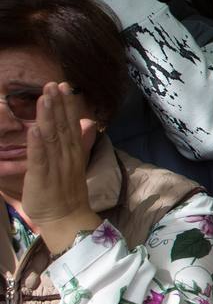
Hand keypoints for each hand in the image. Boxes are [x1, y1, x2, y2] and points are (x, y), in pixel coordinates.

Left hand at [21, 82, 100, 252]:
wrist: (67, 219)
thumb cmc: (66, 191)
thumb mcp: (74, 163)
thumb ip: (77, 142)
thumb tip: (86, 123)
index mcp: (73, 151)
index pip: (71, 123)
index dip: (67, 104)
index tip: (63, 86)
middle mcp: (66, 155)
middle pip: (62, 126)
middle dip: (57, 104)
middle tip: (53, 84)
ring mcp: (55, 166)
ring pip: (52, 138)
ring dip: (48, 117)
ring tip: (45, 98)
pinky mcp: (41, 177)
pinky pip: (40, 159)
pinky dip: (37, 144)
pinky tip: (35, 129)